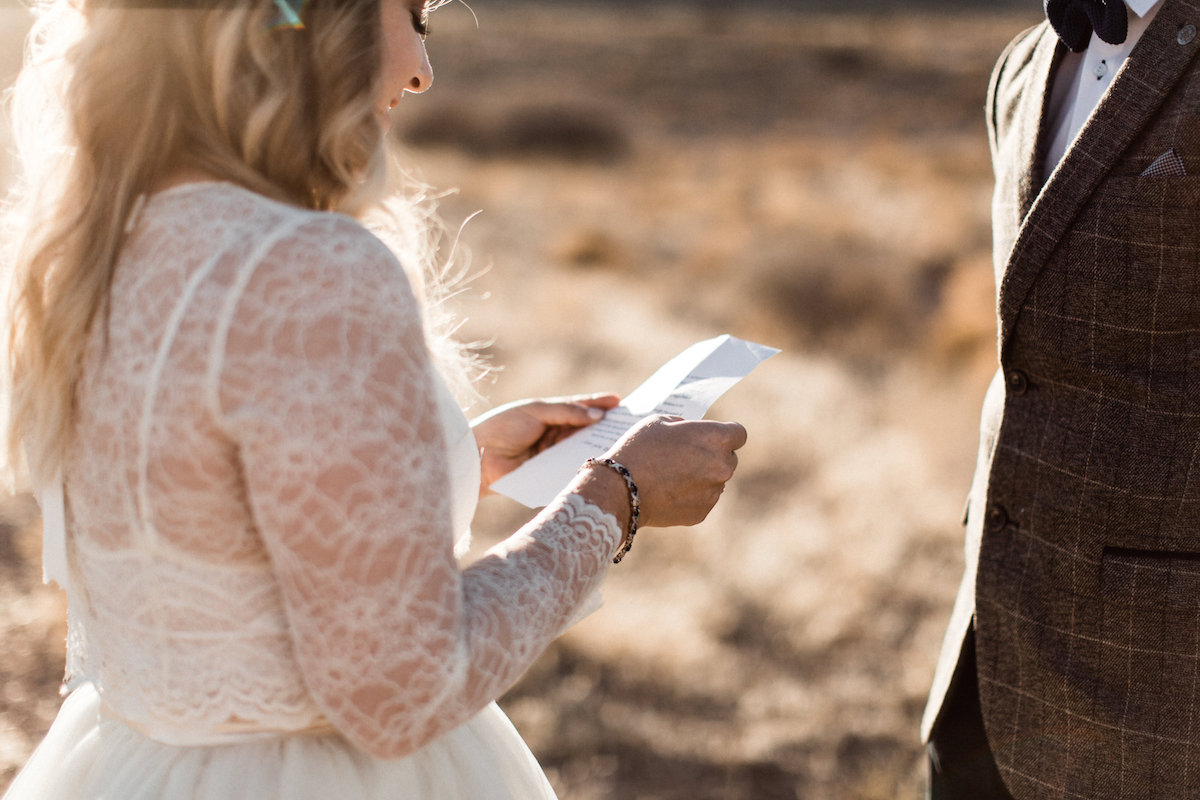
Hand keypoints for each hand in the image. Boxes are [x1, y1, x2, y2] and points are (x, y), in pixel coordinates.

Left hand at [471, 393, 620, 493]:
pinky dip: (587, 466)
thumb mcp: (536, 411)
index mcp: (551, 416)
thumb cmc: (503, 427)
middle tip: (630, 424)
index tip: (620, 401)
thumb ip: (566, 411)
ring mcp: (555, 456)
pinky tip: (604, 464)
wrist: (479, 457)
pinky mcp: (551, 475)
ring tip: (623, 444)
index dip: (599, 405)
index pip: (580, 408)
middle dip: (606, 427)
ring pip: (583, 450)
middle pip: (586, 430)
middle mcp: (556, 436)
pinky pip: (573, 469)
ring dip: (601, 447)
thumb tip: (597, 416)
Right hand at [600, 415, 746, 528]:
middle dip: (713, 455)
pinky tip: (668, 491)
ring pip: (716, 480)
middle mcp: (722, 466)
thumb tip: (692, 433)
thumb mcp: (660, 422)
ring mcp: (713, 492)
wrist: (620, 489)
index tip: (710, 437)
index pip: (738, 433)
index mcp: (716, 438)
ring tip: (672, 475)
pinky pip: (703, 499)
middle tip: (686, 456)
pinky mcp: (702, 512)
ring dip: (702, 476)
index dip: (725, 433)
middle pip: (729, 458)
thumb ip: (684, 426)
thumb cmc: (638, 448)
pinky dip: (691, 495)